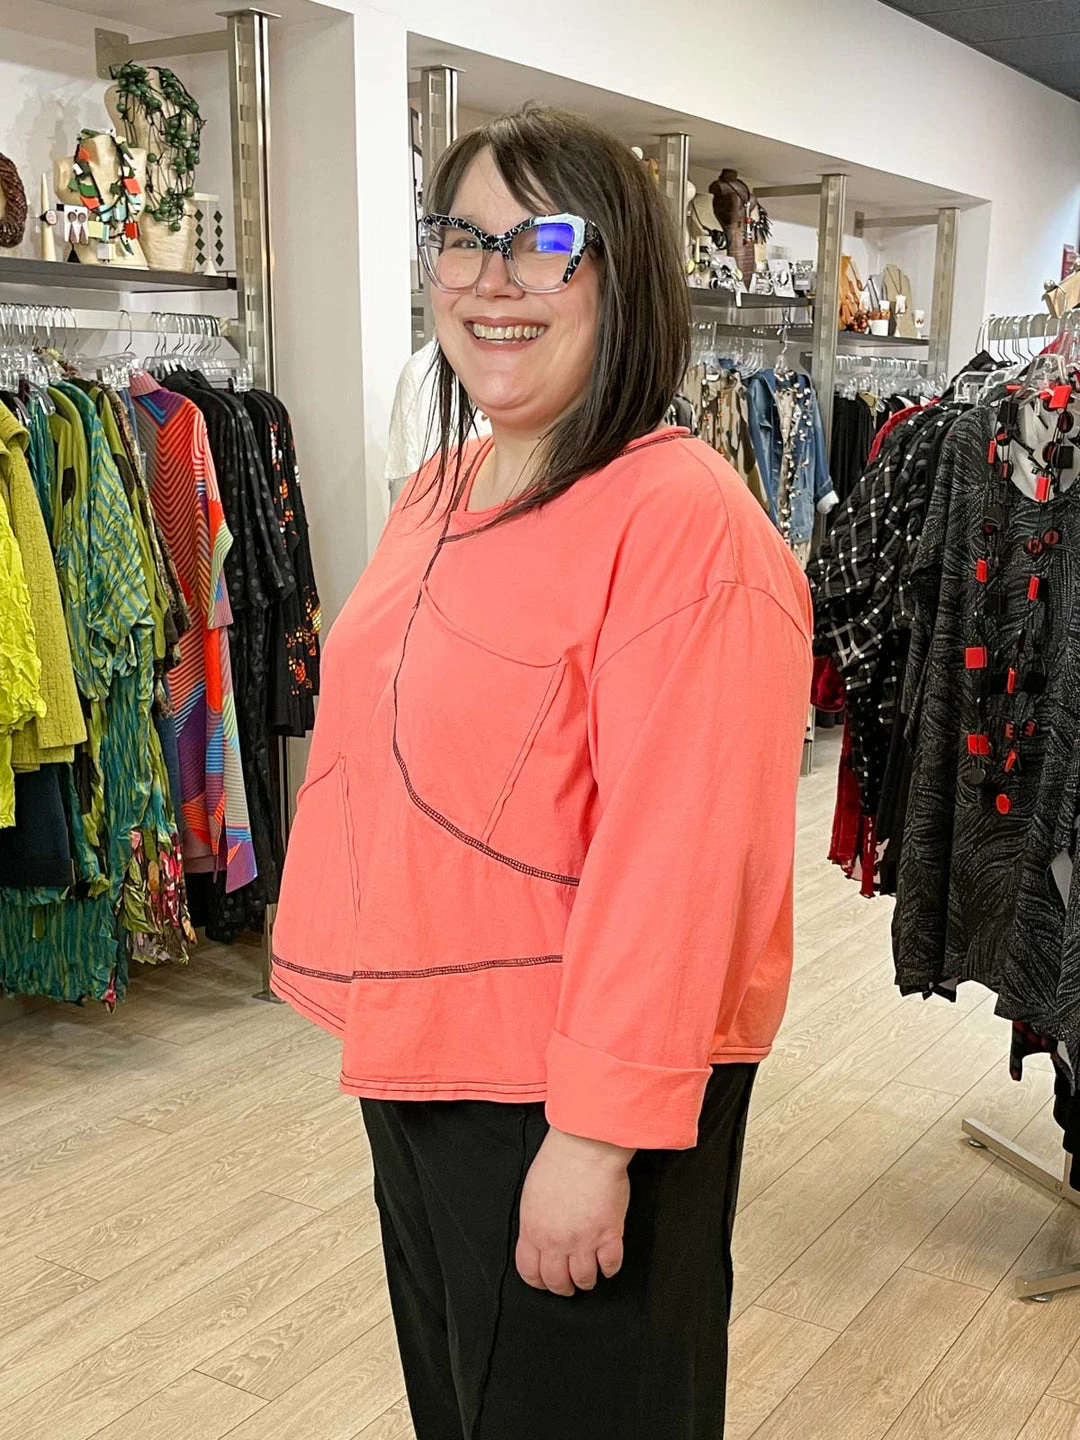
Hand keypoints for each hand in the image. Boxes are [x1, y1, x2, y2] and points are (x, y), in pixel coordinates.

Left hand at [516, 1127, 633, 1296]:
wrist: (585, 1148)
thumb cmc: (558, 1161)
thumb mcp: (531, 1194)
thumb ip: (534, 1221)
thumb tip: (538, 1238)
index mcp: (533, 1230)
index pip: (529, 1272)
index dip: (538, 1281)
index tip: (545, 1281)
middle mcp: (556, 1241)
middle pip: (557, 1282)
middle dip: (563, 1287)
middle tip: (568, 1284)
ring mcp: (583, 1241)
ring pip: (584, 1279)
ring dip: (587, 1280)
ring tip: (590, 1275)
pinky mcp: (609, 1235)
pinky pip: (611, 1265)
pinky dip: (609, 1268)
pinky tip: (607, 1262)